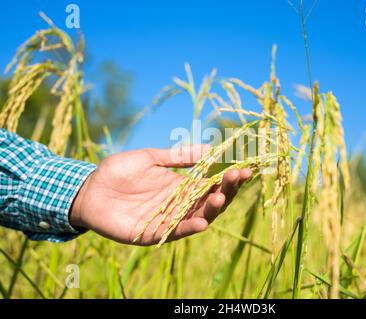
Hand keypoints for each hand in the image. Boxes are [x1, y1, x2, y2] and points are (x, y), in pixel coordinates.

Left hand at [70, 145, 251, 245]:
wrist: (88, 189)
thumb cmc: (118, 171)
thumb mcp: (151, 158)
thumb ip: (178, 156)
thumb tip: (209, 148)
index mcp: (181, 186)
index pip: (211, 183)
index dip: (228, 177)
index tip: (244, 166)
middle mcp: (179, 204)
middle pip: (210, 201)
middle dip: (227, 190)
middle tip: (239, 176)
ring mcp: (168, 219)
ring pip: (198, 217)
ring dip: (212, 209)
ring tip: (222, 195)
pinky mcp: (153, 233)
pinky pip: (175, 232)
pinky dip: (189, 228)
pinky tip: (202, 221)